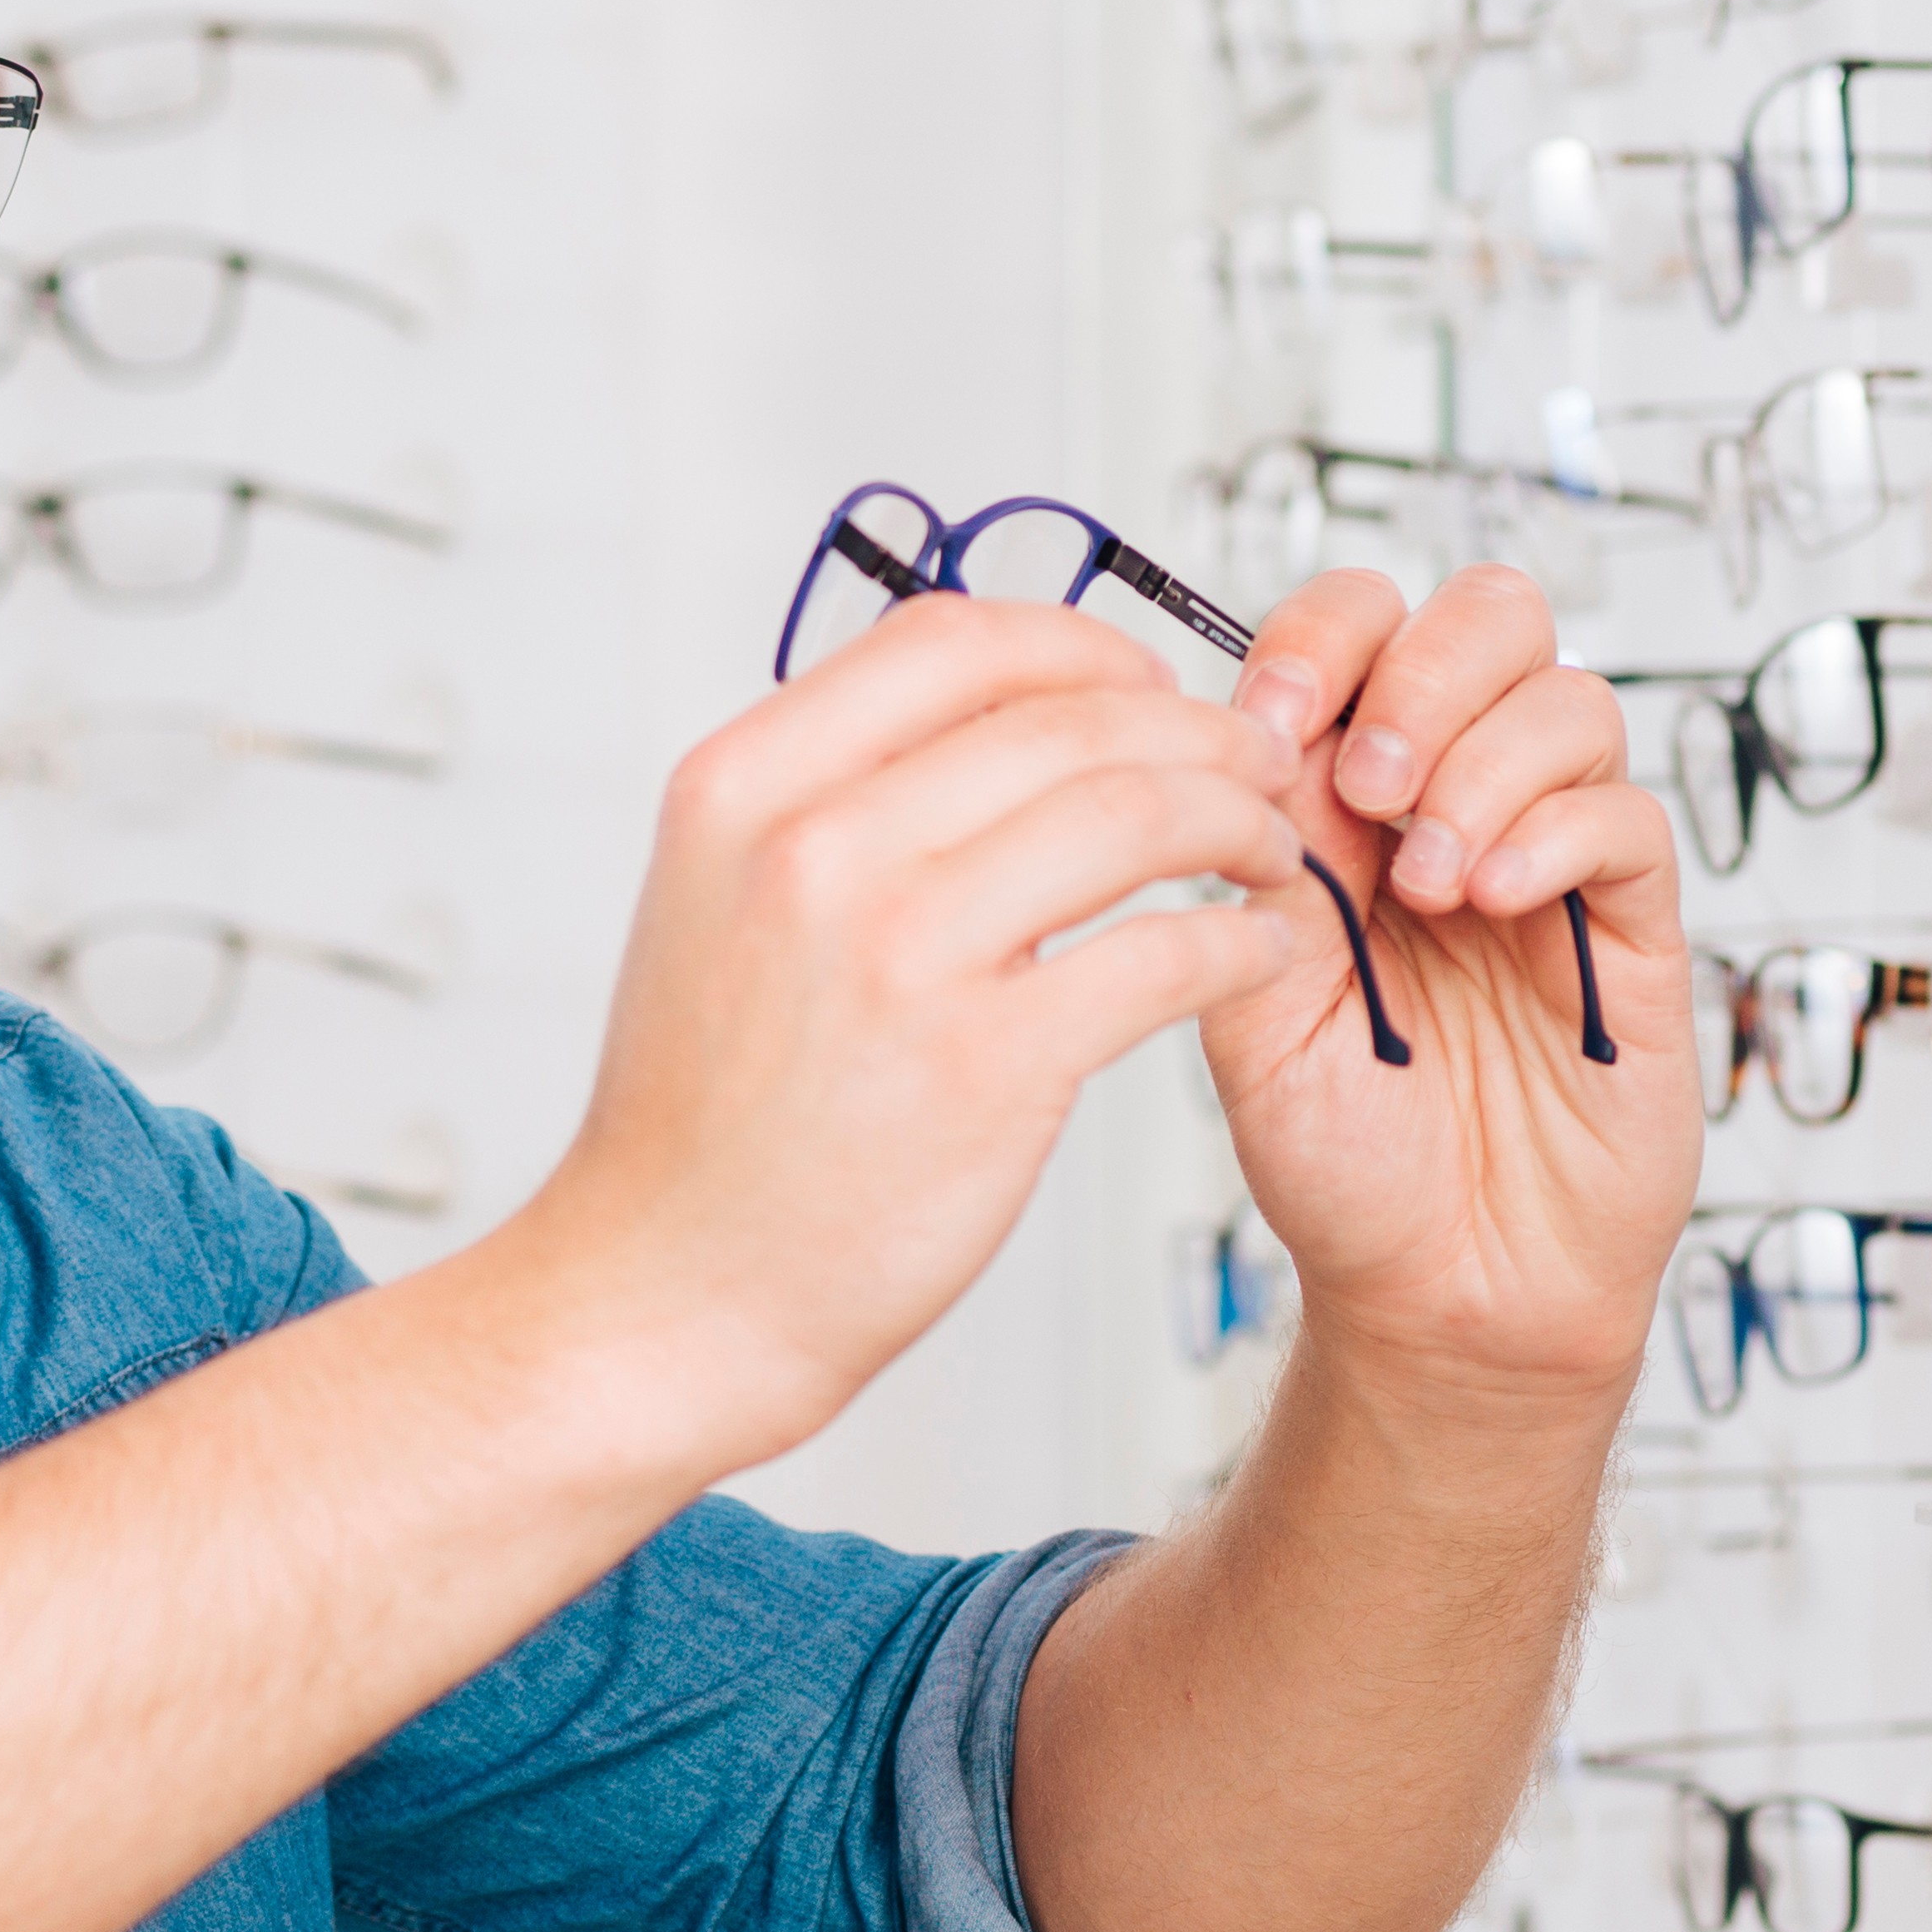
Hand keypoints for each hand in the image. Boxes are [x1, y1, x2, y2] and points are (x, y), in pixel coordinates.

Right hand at [516, 598, 1320, 1474]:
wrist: (664, 1294)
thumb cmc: (701, 1125)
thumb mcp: (713, 904)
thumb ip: (823, 800)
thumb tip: (981, 723)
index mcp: (742, 787)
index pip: (951, 637)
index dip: (1080, 644)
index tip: (1141, 684)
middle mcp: (813, 849)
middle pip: (1066, 715)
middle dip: (1191, 728)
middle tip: (1250, 765)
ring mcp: (900, 954)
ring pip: (1135, 812)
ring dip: (1236, 818)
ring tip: (1267, 850)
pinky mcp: (987, 1066)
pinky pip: (1166, 955)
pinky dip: (1240, 939)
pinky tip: (1258, 949)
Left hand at [1202, 564, 1700, 1420]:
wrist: (1439, 1292)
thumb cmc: (1345, 1163)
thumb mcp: (1253, 1006)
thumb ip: (1262, 868)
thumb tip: (1264, 740)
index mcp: (1347, 806)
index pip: (1357, 632)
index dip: (1320, 641)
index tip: (1273, 723)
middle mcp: (1457, 807)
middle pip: (1489, 618)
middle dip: (1424, 671)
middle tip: (1376, 785)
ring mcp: (1553, 860)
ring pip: (1569, 698)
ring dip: (1487, 763)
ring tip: (1436, 883)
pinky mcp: (1635, 929)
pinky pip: (1629, 817)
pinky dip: (1560, 831)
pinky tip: (1500, 899)